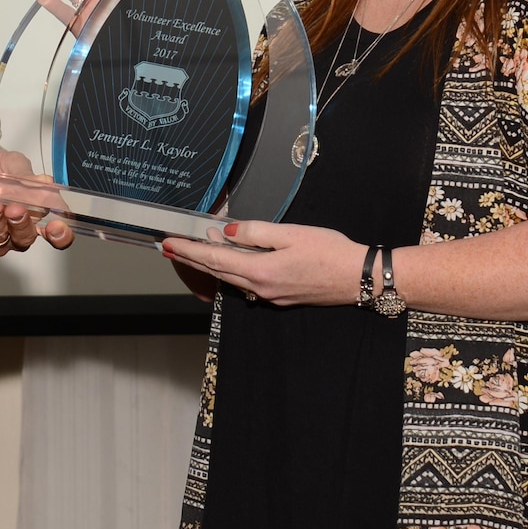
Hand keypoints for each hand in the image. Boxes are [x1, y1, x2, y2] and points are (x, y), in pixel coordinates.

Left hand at [0, 149, 73, 255]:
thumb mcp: (13, 165)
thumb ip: (28, 178)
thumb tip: (45, 184)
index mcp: (35, 213)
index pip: (55, 234)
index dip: (60, 235)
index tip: (56, 228)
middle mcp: (16, 230)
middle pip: (25, 240)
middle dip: (20, 225)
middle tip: (15, 209)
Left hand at [160, 221, 363, 307]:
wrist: (359, 278)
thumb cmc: (330, 252)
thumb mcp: (291, 233)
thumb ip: (255, 232)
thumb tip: (227, 233)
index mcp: (260, 271)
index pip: (214, 259)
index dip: (188, 250)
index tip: (168, 243)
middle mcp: (261, 288)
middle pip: (217, 271)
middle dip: (191, 258)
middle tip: (170, 247)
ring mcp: (271, 295)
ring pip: (232, 278)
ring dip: (213, 262)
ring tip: (198, 245)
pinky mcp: (281, 296)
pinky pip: (248, 282)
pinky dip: (233, 269)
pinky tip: (233, 257)